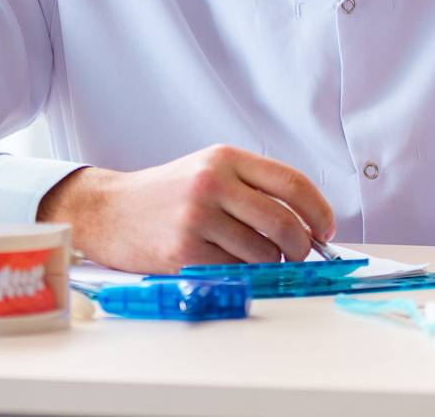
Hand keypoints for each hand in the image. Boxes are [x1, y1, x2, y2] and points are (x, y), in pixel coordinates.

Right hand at [37, 145, 335, 273]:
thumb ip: (255, 188)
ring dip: (272, 264)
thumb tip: (308, 222)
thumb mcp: (211, 170)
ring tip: (262, 260)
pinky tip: (235, 267)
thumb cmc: (167, 194)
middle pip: (283, 221)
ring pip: (262, 251)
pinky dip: (245, 275)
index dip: (319, 211)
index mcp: (227, 158)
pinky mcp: (183, 250)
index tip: (326, 229)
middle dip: (302, 245)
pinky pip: (234, 271)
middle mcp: (214, 183)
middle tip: (301, 254)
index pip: (293, 183)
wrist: (107, 210)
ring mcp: (197, 217)